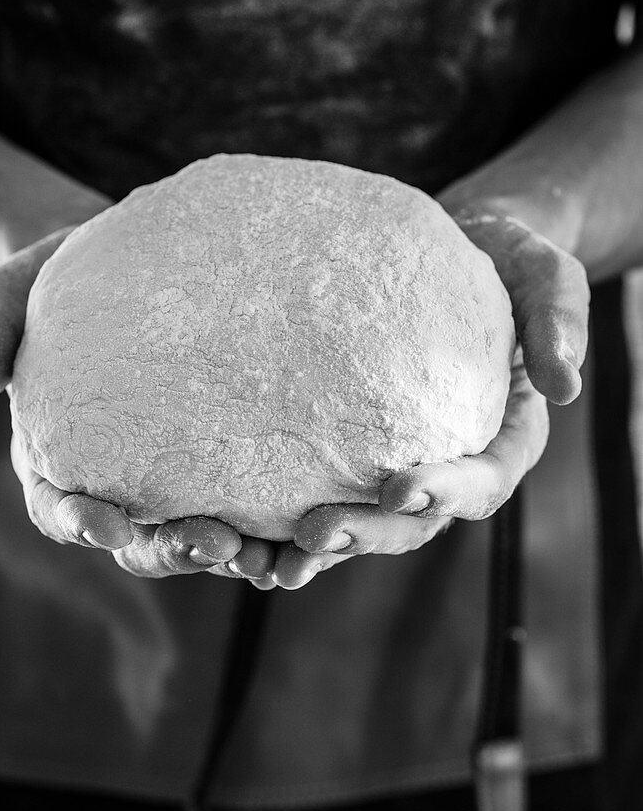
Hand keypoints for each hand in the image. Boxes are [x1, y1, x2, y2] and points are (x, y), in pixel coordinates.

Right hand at [0, 230, 274, 578]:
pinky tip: (324, 515)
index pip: (64, 509)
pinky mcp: (230, 454)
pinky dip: (285, 517)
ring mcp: (179, 473)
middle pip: (144, 541)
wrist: (122, 261)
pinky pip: (259, 498)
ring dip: (242, 552)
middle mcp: (122, 481)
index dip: (83, 524)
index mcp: (62, 459)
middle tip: (215, 542)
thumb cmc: (54, 281)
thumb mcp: (7, 298)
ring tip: (281, 554)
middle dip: (176, 550)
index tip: (106, 524)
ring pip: (208, 533)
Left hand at [273, 209, 588, 588]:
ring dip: (322, 549)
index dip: (445, 492)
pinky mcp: (356, 447)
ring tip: (270, 564)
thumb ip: (558, 319)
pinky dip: (289, 519)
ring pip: (365, 521)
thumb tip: (564, 385)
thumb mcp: (547, 274)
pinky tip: (246, 531)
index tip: (399, 486)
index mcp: (504, 437)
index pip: (482, 481)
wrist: (460, 247)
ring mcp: (401, 459)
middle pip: (415, 519)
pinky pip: (326, 488)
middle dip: (368, 533)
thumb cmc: (509, 259)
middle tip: (314, 535)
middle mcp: (452, 463)